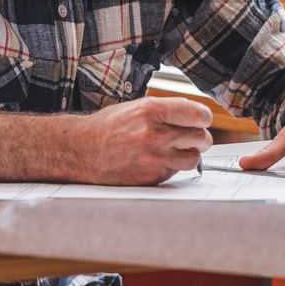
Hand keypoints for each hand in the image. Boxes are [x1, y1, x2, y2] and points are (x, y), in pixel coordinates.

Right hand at [72, 97, 212, 185]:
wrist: (81, 150)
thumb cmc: (107, 127)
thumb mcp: (136, 107)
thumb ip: (165, 109)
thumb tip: (192, 111)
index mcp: (151, 110)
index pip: (198, 114)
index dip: (203, 118)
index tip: (201, 120)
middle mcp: (154, 134)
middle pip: (201, 137)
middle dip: (200, 138)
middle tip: (193, 137)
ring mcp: (153, 158)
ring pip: (194, 159)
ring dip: (189, 154)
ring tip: (176, 150)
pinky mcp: (150, 178)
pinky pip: (175, 172)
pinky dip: (171, 167)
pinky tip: (156, 161)